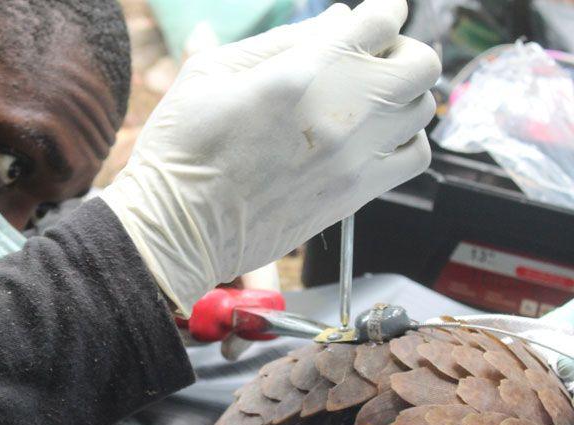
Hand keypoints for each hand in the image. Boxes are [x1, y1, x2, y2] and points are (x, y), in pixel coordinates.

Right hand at [101, 0, 439, 314]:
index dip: (382, 10)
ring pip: (424, 107)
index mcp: (300, 73)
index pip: (380, 20)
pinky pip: (415, 156)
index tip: (372, 15)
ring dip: (403, 93)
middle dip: (399, 49)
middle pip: (420, 61)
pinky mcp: (355, 194)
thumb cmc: (180, 149)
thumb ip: (275, 41)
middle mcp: (340, 112)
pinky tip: (374, 138)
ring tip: (369, 98)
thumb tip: (333, 21)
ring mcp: (353, 157)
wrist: (176, 227)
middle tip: (368, 57)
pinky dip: (406, 139)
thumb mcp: (209, 73)